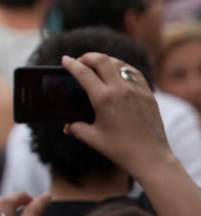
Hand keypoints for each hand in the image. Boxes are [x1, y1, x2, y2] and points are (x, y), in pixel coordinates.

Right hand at [61, 53, 172, 180]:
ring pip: (118, 63)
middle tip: (80, 61)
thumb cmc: (120, 150)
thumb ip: (76, 128)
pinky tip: (117, 72)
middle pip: (101, 60)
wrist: (151, 158)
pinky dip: (122, 68)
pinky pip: (133, 72)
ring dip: (105, 60)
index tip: (64, 60)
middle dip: (87, 57)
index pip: (83, 72)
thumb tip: (67, 125)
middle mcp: (120, 90)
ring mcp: (136, 90)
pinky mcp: (148, 94)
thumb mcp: (92, 138)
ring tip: (97, 65)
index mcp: (104, 99)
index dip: (70, 64)